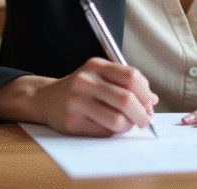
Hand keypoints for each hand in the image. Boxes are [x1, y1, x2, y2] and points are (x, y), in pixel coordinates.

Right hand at [0, 57, 157, 136]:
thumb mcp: (100, 76)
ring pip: (117, 119)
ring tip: (127, 124)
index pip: (131, 76)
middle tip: (145, 120)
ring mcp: (77, 100)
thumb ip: (125, 84)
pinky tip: (108, 126)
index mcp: (96, 65)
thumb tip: (152, 101)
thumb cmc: (80, 89)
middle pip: (126, 99)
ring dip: (128, 125)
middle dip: (142, 113)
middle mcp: (86, 80)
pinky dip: (113, 131)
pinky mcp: (72, 121)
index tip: (150, 102)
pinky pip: (103, 130)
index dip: (145, 92)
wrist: (44, 98)